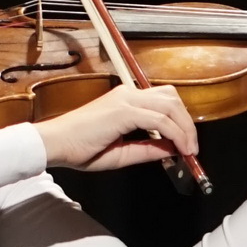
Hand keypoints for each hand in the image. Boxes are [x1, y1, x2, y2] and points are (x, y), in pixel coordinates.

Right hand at [36, 82, 198, 173]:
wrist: (54, 145)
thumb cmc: (79, 148)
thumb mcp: (121, 152)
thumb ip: (148, 149)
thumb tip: (172, 149)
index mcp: (125, 100)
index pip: (163, 101)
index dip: (180, 121)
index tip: (187, 144)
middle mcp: (128, 94)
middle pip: (172, 98)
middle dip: (188, 122)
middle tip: (192, 147)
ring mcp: (126, 99)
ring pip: (170, 105)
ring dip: (185, 128)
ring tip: (189, 150)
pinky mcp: (123, 110)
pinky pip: (159, 120)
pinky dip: (175, 134)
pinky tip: (179, 148)